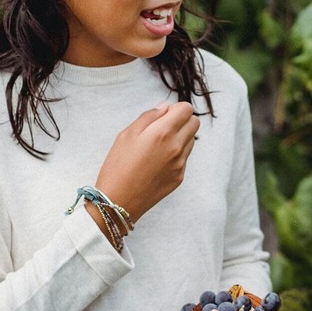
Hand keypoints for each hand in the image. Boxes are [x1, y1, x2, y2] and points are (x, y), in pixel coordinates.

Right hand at [95, 102, 199, 222]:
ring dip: (181, 137)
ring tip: (159, 146)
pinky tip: (157, 162)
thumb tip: (165, 108)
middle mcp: (176, 147)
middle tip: (163, 128)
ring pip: (191, 141)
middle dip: (182, 121)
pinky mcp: (179, 178)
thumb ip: (149, 117)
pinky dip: (176, 155)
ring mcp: (180, 164)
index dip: (176, 109)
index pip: (186, 109)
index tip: (164, 115)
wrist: (118, 202)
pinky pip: (184, 158)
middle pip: (194, 123)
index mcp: (162, 133)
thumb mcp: (126, 134)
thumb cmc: (117, 167)